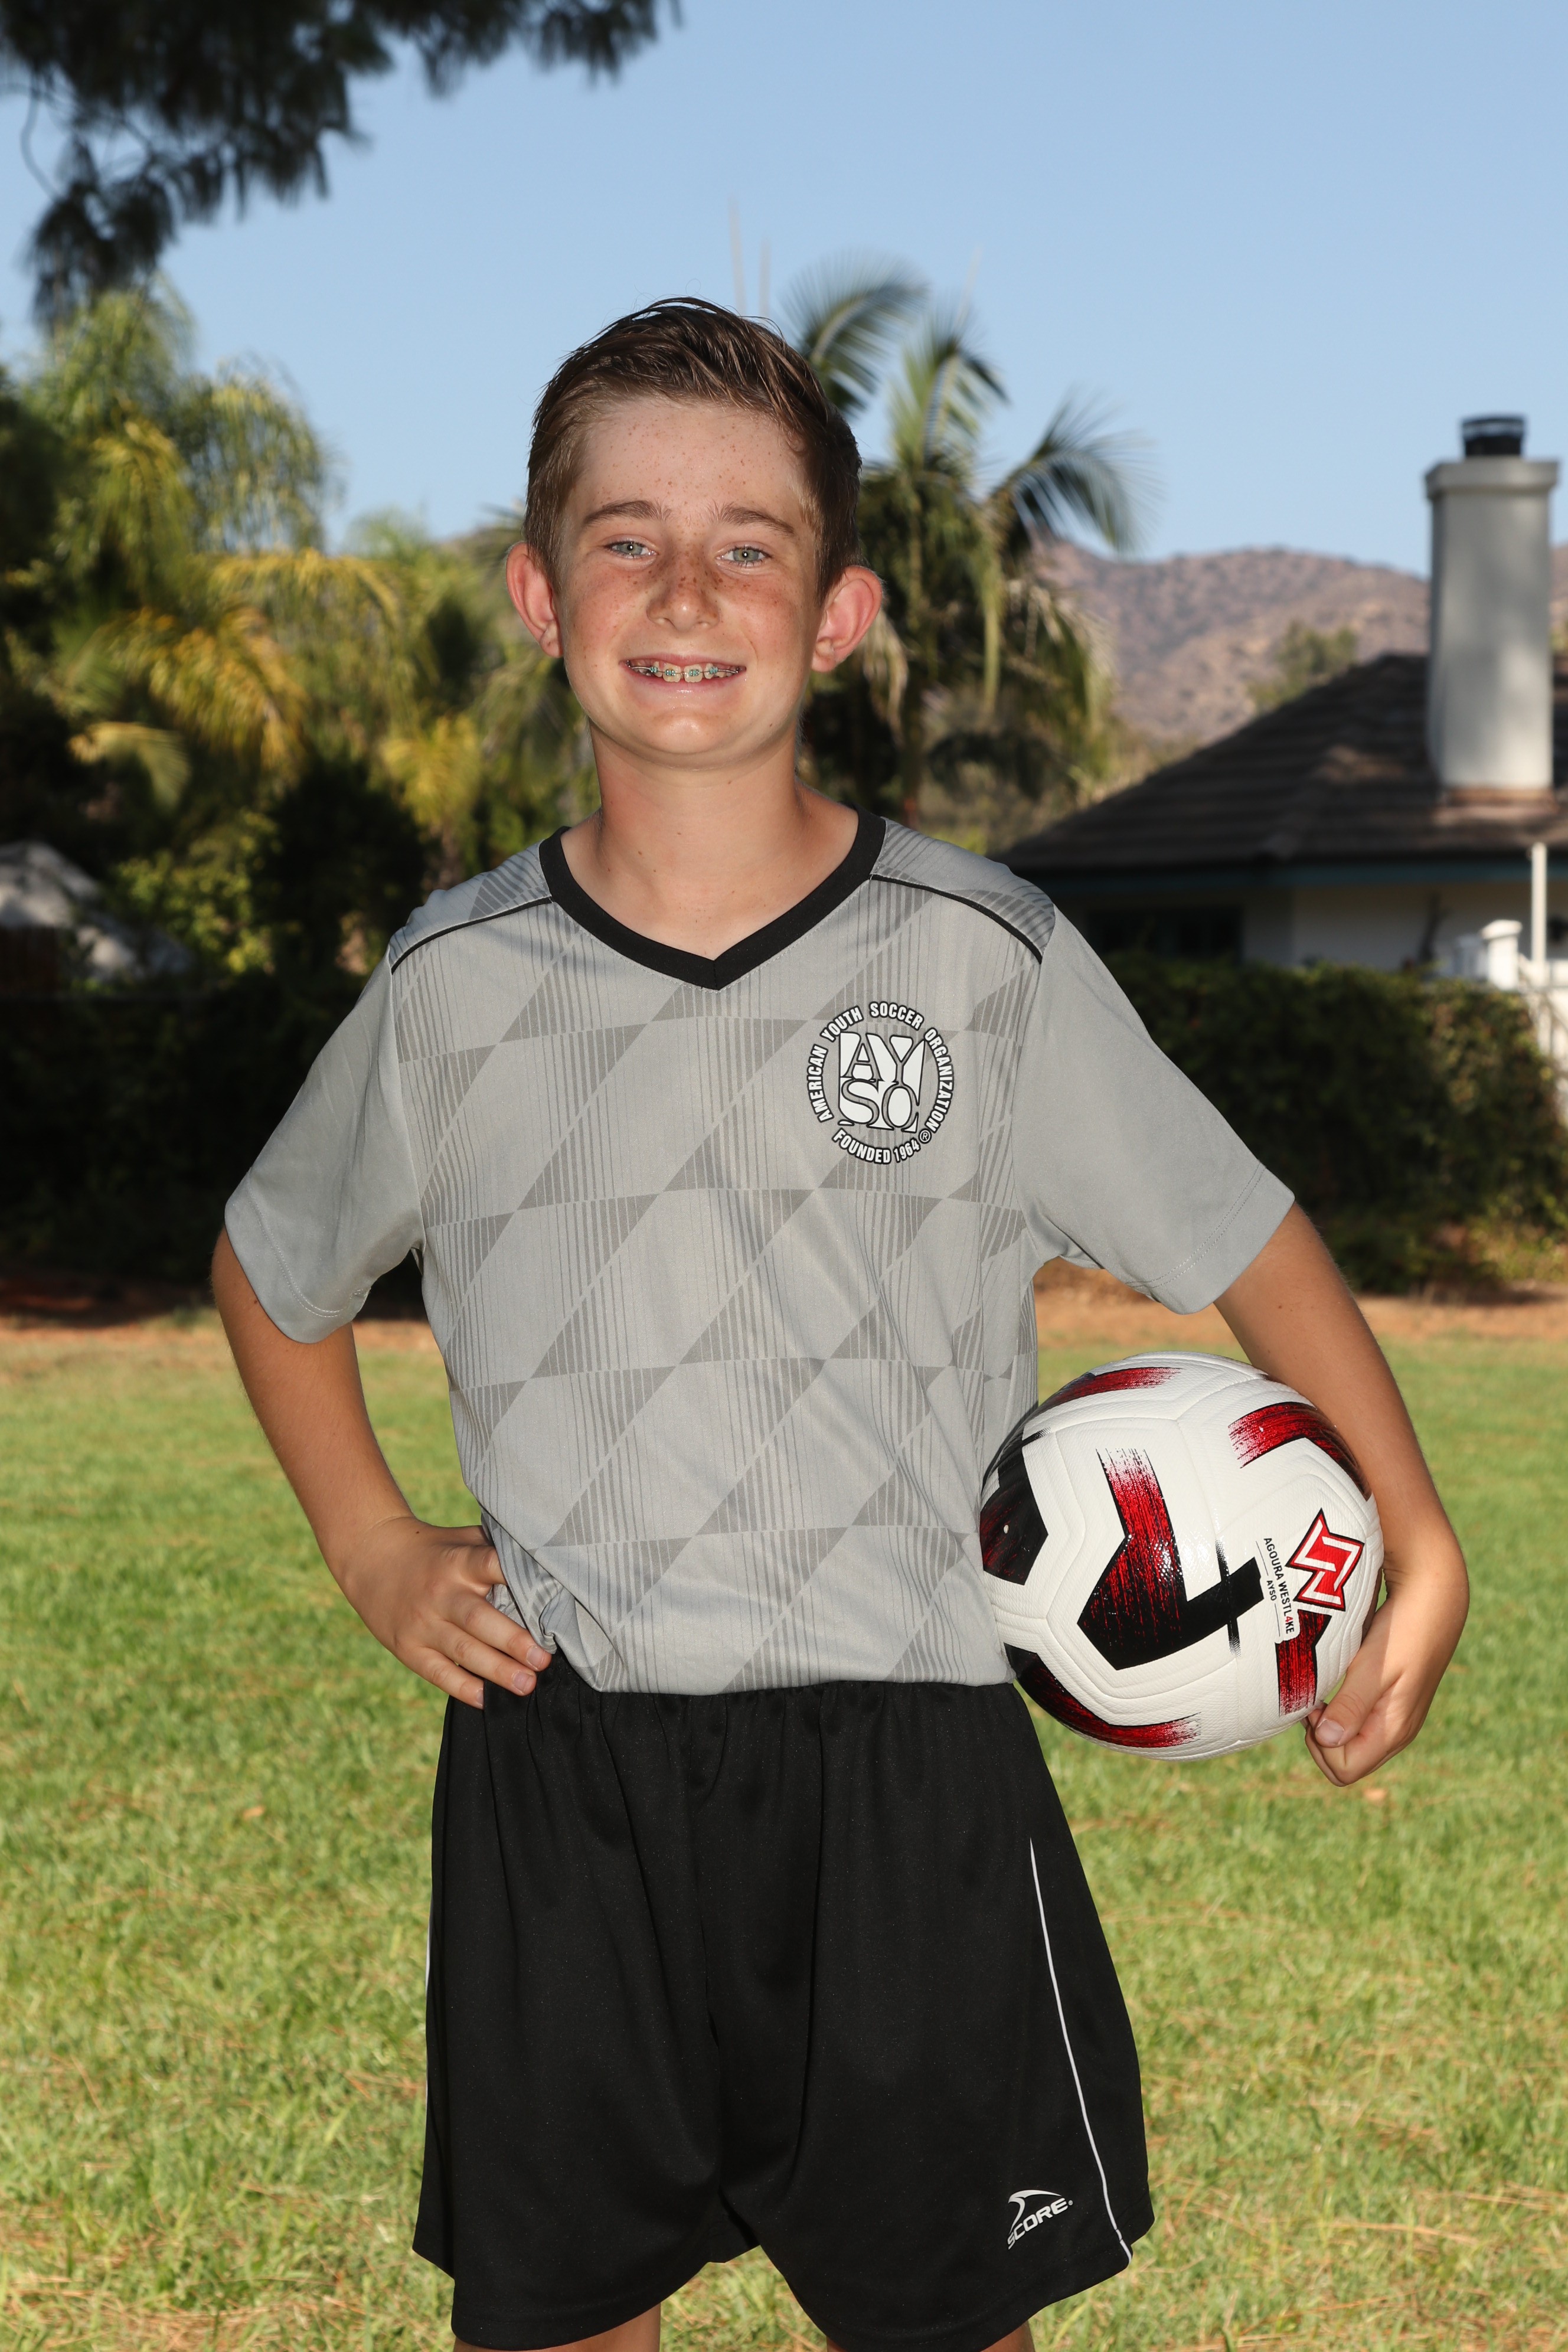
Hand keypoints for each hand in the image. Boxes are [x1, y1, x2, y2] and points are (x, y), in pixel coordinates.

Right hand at [336, 1514, 551, 1709]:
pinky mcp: (408, 1648)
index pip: (490, 1566)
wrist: (372, 1558)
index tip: (549, 1595)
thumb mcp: (461, 1539)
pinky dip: (461, 1687)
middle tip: (544, 1661)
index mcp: (459, 1561)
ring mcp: (422, 1623)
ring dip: (496, 1670)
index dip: (516, 1578)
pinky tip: (485, 1699)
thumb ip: (495, 1548)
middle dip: (513, 1641)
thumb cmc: (434, 1550)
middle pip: (479, 1619)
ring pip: (462, 1650)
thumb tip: (547, 1558)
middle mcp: (441, 1593)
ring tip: (526, 1684)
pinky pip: (437, 1672)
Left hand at [1304, 1536, 1467, 1784]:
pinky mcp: (1391, 1700)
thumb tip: (1327, 1741)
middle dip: (1322, 1739)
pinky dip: (1340, 1710)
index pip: (1344, 1770)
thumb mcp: (1373, 1666)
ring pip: (1350, 1744)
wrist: (1435, 1596)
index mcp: (1393, 1731)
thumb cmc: (1404, 1629)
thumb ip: (1352, 1706)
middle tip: (1317, 1700)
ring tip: (1326, 1691)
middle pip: (1345, 1763)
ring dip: (1330, 1723)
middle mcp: (1396, 1732)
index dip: (1321, 1745)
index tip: (1317, 1706)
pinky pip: (1358, 1723)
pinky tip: (1338, 1683)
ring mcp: (1394, 1717)